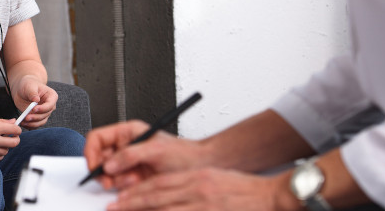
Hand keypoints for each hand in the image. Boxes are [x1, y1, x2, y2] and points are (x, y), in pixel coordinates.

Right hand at [0, 117, 21, 160]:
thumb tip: (14, 122)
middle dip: (15, 139)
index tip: (15, 129)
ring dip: (6, 146)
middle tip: (12, 136)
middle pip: (15, 142)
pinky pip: (0, 157)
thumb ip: (2, 121)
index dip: (17, 129)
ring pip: (7, 150)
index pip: (15, 130)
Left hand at [13, 76, 57, 128]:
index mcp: (51, 96)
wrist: (22, 89)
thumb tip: (36, 100)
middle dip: (36, 117)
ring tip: (23, 121)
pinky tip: (23, 124)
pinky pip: (36, 124)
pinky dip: (30, 126)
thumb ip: (33, 93)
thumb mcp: (29, 86)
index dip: (42, 108)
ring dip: (33, 123)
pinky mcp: (38, 117)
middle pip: (45, 115)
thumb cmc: (28, 84)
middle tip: (26, 117)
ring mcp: (44, 113)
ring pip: (41, 121)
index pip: (50, 105)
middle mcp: (50, 106)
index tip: (33, 109)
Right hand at [84, 121, 205, 189]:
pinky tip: (137, 184)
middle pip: (99, 158)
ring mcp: (129, 164)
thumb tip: (109, 164)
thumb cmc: (183, 153)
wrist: (199, 169)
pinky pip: (119, 186)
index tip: (94, 165)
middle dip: (103, 171)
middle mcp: (125, 147)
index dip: (91, 152)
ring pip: (108, 175)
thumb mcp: (156, 149)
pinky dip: (124, 188)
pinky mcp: (133, 179)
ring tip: (134, 179)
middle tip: (109, 180)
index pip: (97, 138)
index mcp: (127, 132)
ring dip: (118, 181)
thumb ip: (130, 154)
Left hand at [107, 167, 291, 210]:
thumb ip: (188, 185)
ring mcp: (204, 205)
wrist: (271, 195)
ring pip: (166, 209)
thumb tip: (164, 196)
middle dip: (132, 203)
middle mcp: (198, 190)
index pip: (160, 183)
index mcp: (196, 178)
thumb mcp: (212, 179)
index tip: (121, 197)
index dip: (137, 191)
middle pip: (158, 196)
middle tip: (113, 208)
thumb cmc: (244, 189)